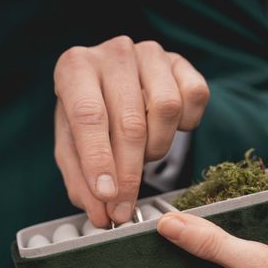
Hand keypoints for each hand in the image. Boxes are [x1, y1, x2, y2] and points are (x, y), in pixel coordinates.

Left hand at [54, 36, 209, 225]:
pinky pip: (195, 97)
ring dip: (157, 146)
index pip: (88, 116)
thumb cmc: (90, 118)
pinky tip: (165, 129)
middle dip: (129, 174)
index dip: (99, 160)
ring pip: (166, 109)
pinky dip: (185, 124)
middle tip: (124, 208)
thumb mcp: (73, 148)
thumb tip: (103, 215)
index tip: (107, 196)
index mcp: (75, 68)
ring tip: (142, 153)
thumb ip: (82, 182)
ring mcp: (150, 53)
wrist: (114, 86)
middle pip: (130, 122)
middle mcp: (113, 53)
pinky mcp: (180, 62)